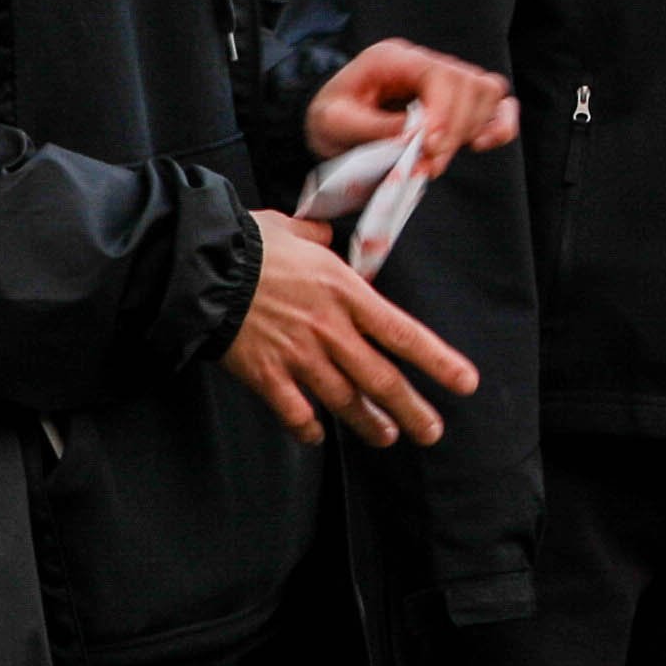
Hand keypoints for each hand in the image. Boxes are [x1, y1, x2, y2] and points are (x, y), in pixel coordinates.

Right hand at [228, 216, 477, 446]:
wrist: (201, 267)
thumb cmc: (248, 244)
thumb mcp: (293, 228)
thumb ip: (316, 235)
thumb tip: (322, 233)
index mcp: (345, 292)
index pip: (404, 333)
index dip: (438, 361)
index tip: (464, 383)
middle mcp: (330, 330)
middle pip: (382, 378)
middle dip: (412, 409)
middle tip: (432, 431)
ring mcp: (299, 355)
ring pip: (345, 400)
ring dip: (369, 423)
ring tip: (388, 437)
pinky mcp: (266, 374)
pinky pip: (294, 412)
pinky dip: (308, 428)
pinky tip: (317, 437)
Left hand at [302, 37, 517, 169]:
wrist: (331, 123)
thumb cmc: (330, 118)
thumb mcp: (334, 121)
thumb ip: (374, 127)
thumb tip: (416, 136)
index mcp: (395, 59)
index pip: (439, 73)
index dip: (442, 111)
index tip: (428, 146)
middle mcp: (426, 63)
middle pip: (469, 84)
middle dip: (454, 130)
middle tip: (426, 163)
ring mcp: (448, 81)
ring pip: (488, 93)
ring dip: (470, 131)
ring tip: (436, 159)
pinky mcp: (460, 105)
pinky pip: (499, 106)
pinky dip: (499, 126)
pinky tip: (480, 145)